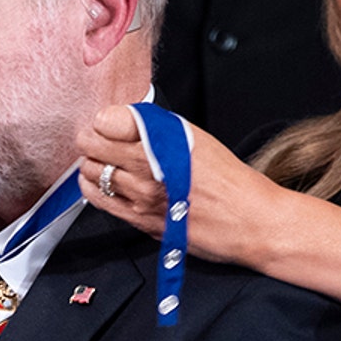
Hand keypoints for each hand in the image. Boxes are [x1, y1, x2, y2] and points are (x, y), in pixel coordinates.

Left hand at [74, 104, 279, 267]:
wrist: (250, 219)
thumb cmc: (230, 180)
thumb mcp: (197, 138)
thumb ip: (159, 129)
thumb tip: (127, 122)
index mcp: (164, 141)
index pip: (107, 121)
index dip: (103, 120)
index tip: (108, 123)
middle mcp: (149, 168)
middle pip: (92, 146)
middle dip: (91, 140)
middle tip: (97, 140)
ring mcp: (142, 197)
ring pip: (91, 173)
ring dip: (91, 164)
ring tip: (102, 162)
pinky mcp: (141, 220)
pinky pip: (100, 201)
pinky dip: (93, 188)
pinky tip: (101, 183)